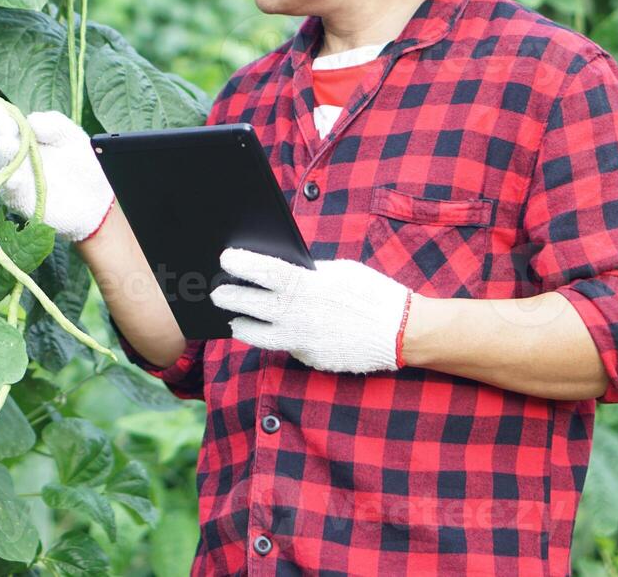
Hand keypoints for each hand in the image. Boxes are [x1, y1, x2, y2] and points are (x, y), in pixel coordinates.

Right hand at [0, 102, 114, 243]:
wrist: (97, 197)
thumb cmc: (82, 162)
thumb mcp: (71, 135)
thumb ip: (54, 123)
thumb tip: (31, 121)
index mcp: (23, 136)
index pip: (2, 123)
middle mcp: (14, 157)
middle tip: (4, 126)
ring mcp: (16, 179)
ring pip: (1, 167)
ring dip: (2, 155)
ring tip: (7, 143)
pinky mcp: (22, 201)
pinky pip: (11, 193)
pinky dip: (10, 184)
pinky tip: (14, 177)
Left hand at [208, 248, 414, 372]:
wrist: (401, 332)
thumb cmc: (372, 294)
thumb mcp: (340, 271)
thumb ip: (309, 274)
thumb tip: (284, 272)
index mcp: (306, 285)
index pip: (264, 271)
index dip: (241, 263)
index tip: (225, 258)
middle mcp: (298, 314)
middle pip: (250, 305)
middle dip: (229, 297)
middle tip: (217, 293)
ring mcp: (302, 340)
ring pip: (258, 335)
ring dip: (243, 326)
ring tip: (236, 320)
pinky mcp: (310, 359)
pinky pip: (287, 347)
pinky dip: (281, 338)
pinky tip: (277, 331)